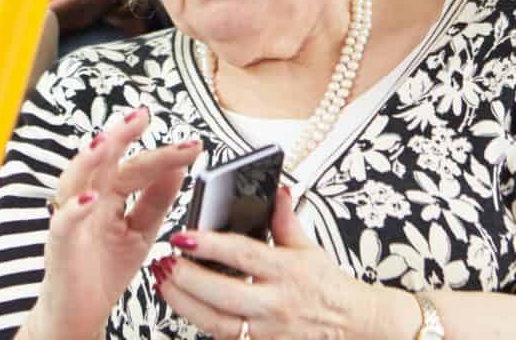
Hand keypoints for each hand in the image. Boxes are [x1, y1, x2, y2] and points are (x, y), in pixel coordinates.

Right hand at [24, 108, 201, 339]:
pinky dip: (72, 211)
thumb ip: (157, 199)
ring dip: (90, 159)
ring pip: (75, 180)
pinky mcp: (59, 246)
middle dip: (121, 134)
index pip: (137, 166)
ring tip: (110, 140)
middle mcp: (88, 199)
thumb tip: (178, 166)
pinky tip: (89, 201)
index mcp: (109, 194)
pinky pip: (61, 224)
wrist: (80, 314)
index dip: (165, 155)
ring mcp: (72, 220)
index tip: (195, 145)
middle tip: (142, 115)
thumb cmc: (105, 269)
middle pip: (103, 159)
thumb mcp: (142, 231)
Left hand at [156, 186, 399, 339]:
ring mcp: (266, 329)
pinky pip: (225, 339)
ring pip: (217, 323)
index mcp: (287, 271)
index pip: (243, 255)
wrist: (351, 324)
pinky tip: (183, 307)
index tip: (184, 235)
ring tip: (164, 284)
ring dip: (185, 304)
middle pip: (224, 294)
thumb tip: (276, 191)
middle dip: (189, 279)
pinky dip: (201, 323)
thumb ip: (286, 220)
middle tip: (165, 262)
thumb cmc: (327, 287)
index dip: (210, 245)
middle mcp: (275, 302)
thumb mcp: (310, 248)